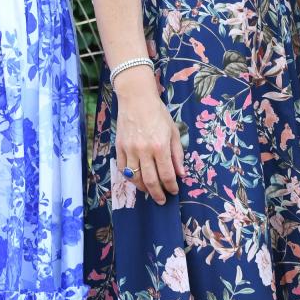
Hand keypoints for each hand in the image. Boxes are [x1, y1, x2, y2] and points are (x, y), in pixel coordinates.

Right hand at [115, 73, 184, 205]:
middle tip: (162, 200)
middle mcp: (144, 151)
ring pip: (135, 178)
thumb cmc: (158, 113)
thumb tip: (181, 174)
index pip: (167, 174)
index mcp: (160, 146)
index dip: (171, 187)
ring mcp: (129, 150)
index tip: (174, 191)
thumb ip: (177, 154)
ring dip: (143, 188)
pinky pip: (122, 169)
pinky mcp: (119, 147)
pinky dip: (130, 177)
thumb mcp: (173, 131)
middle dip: (157, 194)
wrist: (136, 98)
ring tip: (149, 191)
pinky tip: (136, 180)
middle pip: (150, 181)